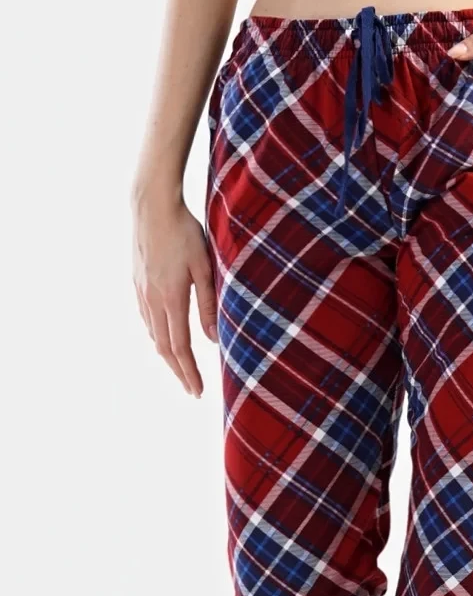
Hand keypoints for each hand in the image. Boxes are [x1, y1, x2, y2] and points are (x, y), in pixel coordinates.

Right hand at [132, 192, 217, 398]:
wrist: (151, 205)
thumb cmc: (184, 231)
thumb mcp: (204, 267)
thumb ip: (208, 304)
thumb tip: (213, 339)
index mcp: (171, 299)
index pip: (180, 347)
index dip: (189, 372)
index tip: (197, 391)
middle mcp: (152, 300)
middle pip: (164, 347)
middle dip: (179, 371)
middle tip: (191, 389)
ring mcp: (141, 291)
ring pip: (153, 334)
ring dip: (167, 355)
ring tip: (181, 368)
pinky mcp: (137, 282)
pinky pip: (146, 318)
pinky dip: (156, 335)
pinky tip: (163, 337)